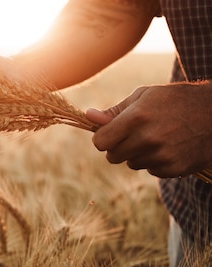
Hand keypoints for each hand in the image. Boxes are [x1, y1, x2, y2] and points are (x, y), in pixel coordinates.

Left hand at [87, 82, 211, 177]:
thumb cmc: (176, 100)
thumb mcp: (145, 96)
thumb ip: (115, 110)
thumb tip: (89, 116)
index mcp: (137, 117)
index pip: (101, 142)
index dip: (102, 138)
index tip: (108, 133)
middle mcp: (148, 138)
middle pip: (113, 156)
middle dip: (117, 147)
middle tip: (133, 134)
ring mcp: (162, 156)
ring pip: (132, 164)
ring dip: (137, 154)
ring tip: (156, 137)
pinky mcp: (174, 168)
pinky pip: (151, 170)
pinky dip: (155, 161)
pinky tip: (169, 146)